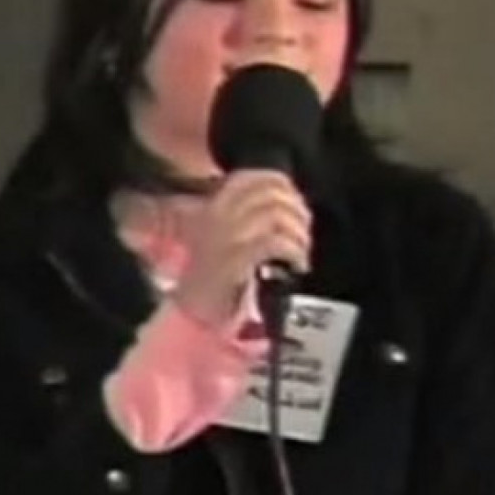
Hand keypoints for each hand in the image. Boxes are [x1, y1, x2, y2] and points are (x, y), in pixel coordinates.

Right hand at [173, 170, 310, 326]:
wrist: (192, 316)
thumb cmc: (214, 281)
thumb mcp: (223, 239)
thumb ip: (248, 218)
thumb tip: (287, 205)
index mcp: (214, 207)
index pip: (251, 177)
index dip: (281, 185)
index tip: (295, 203)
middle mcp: (216, 217)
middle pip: (270, 193)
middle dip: (297, 210)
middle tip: (303, 232)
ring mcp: (224, 238)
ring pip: (276, 214)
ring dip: (298, 233)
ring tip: (301, 251)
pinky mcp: (234, 262)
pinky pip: (275, 242)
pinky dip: (294, 251)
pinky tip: (298, 264)